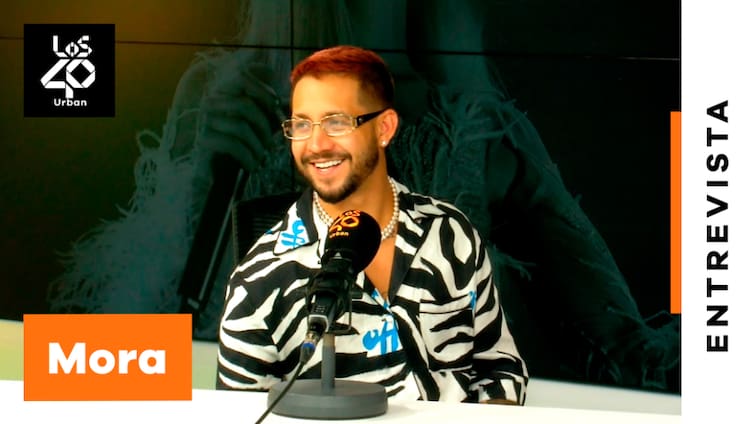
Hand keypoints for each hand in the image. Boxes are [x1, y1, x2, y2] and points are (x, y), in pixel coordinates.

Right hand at [196, 49, 285, 172]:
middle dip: (264, 126)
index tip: (276, 110)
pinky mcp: (204, 141)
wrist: (215, 173)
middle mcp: (211, 102)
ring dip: (258, 145)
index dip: (264, 91)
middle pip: (245, 104)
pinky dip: (248, 157)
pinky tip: (253, 166)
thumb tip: (287, 98)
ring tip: (262, 157)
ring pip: (240, 126)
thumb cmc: (239, 144)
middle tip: (271, 144)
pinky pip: (232, 145)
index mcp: (223, 91)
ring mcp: (205, 120)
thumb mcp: (257, 124)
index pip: (242, 76)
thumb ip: (269, 109)